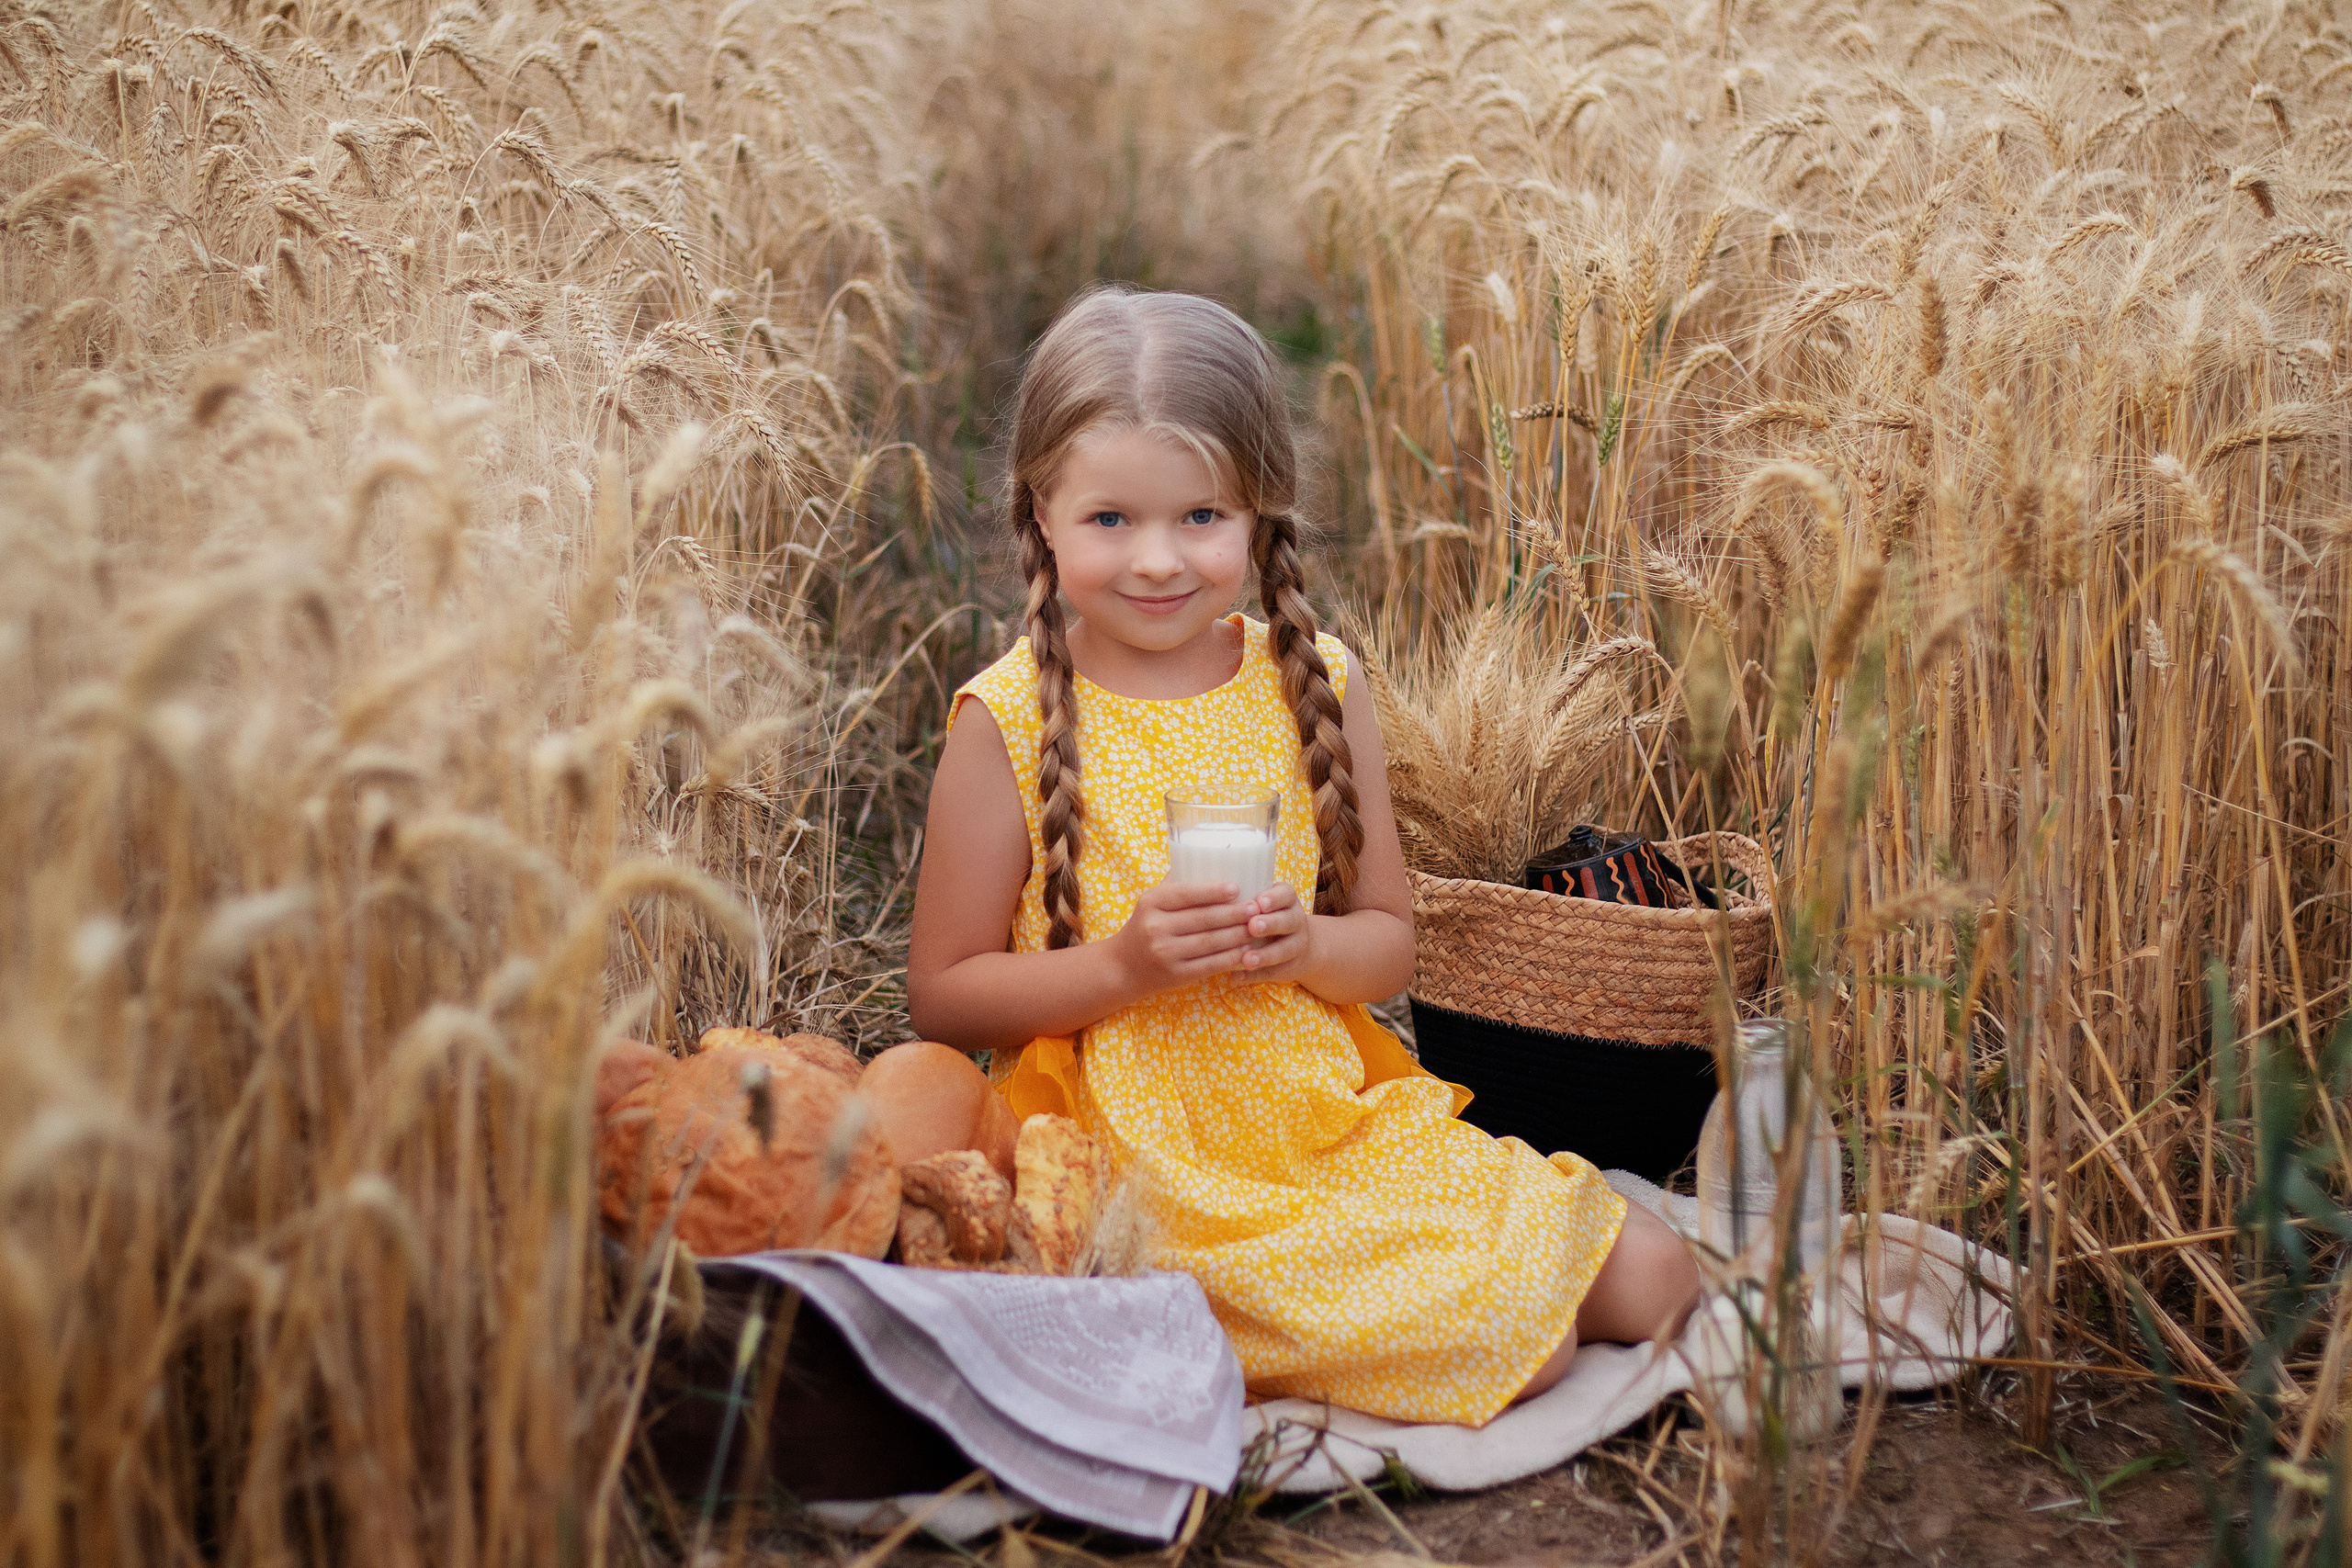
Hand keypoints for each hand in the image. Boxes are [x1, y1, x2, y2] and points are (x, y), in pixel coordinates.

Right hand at [1109, 879, 1256, 996]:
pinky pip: (1210, 965)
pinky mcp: (1176, 975)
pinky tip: (1246, 950)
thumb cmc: (1146, 926)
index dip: (1213, 891)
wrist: (1123, 966)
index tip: (1236, 888)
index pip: (1186, 893)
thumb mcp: (1151, 901)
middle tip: (1255, 907)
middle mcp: (1155, 928)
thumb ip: (1176, 883)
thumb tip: (1212, 857)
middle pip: (1203, 919)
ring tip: (1256, 926)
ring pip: (1210, 942)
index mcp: (1151, 902)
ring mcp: (1165, 953)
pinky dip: (1231, 957)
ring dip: (1237, 934)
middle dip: (1234, 913)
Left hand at [1232, 882, 1313, 983]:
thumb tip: (1210, 898)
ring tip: (1247, 960)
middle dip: (1270, 924)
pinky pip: (1274, 972)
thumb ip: (1245, 902)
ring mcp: (1297, 945)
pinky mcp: (1290, 967)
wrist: (1297, 944)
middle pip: (1287, 921)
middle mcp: (1296, 920)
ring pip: (1284, 949)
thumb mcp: (1264, 903)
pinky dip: (1256, 975)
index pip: (1286, 894)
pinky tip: (1238, 977)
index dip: (1274, 898)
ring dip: (1265, 955)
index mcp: (1287, 900)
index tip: (1259, 902)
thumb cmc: (1266, 915)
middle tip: (1252, 926)